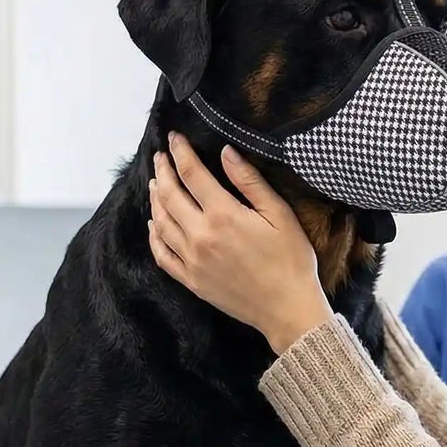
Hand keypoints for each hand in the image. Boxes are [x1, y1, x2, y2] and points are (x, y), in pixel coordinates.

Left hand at [148, 134, 333, 353]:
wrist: (288, 309)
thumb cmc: (292, 260)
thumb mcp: (279, 214)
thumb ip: (249, 181)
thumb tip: (225, 152)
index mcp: (223, 215)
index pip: (191, 174)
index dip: (180, 152)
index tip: (174, 138)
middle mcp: (200, 235)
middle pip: (170, 195)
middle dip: (162, 171)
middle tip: (159, 157)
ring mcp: (192, 260)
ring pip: (161, 222)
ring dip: (155, 199)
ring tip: (156, 184)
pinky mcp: (191, 281)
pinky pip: (162, 255)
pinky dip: (154, 236)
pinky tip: (154, 224)